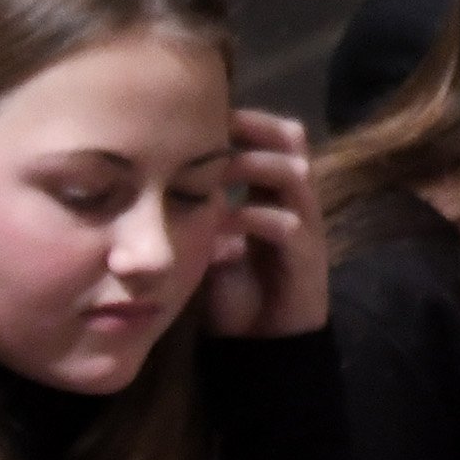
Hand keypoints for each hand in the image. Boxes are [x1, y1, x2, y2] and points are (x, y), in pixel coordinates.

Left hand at [203, 109, 328, 339]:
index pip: (270, 135)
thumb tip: (153, 183)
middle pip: (292, 139)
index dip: (242, 121)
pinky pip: (286, 225)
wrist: (262, 345)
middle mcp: (294, 200)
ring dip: (252, 165)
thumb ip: (194, 213)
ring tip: (213, 170)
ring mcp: (305, 227)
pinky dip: (252, 218)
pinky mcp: (307, 258)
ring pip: (293, 173)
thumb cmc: (234, 293)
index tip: (199, 115)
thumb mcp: (207, 246)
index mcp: (272, 193)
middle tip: (213, 127)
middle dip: (253, 128)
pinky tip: (222, 221)